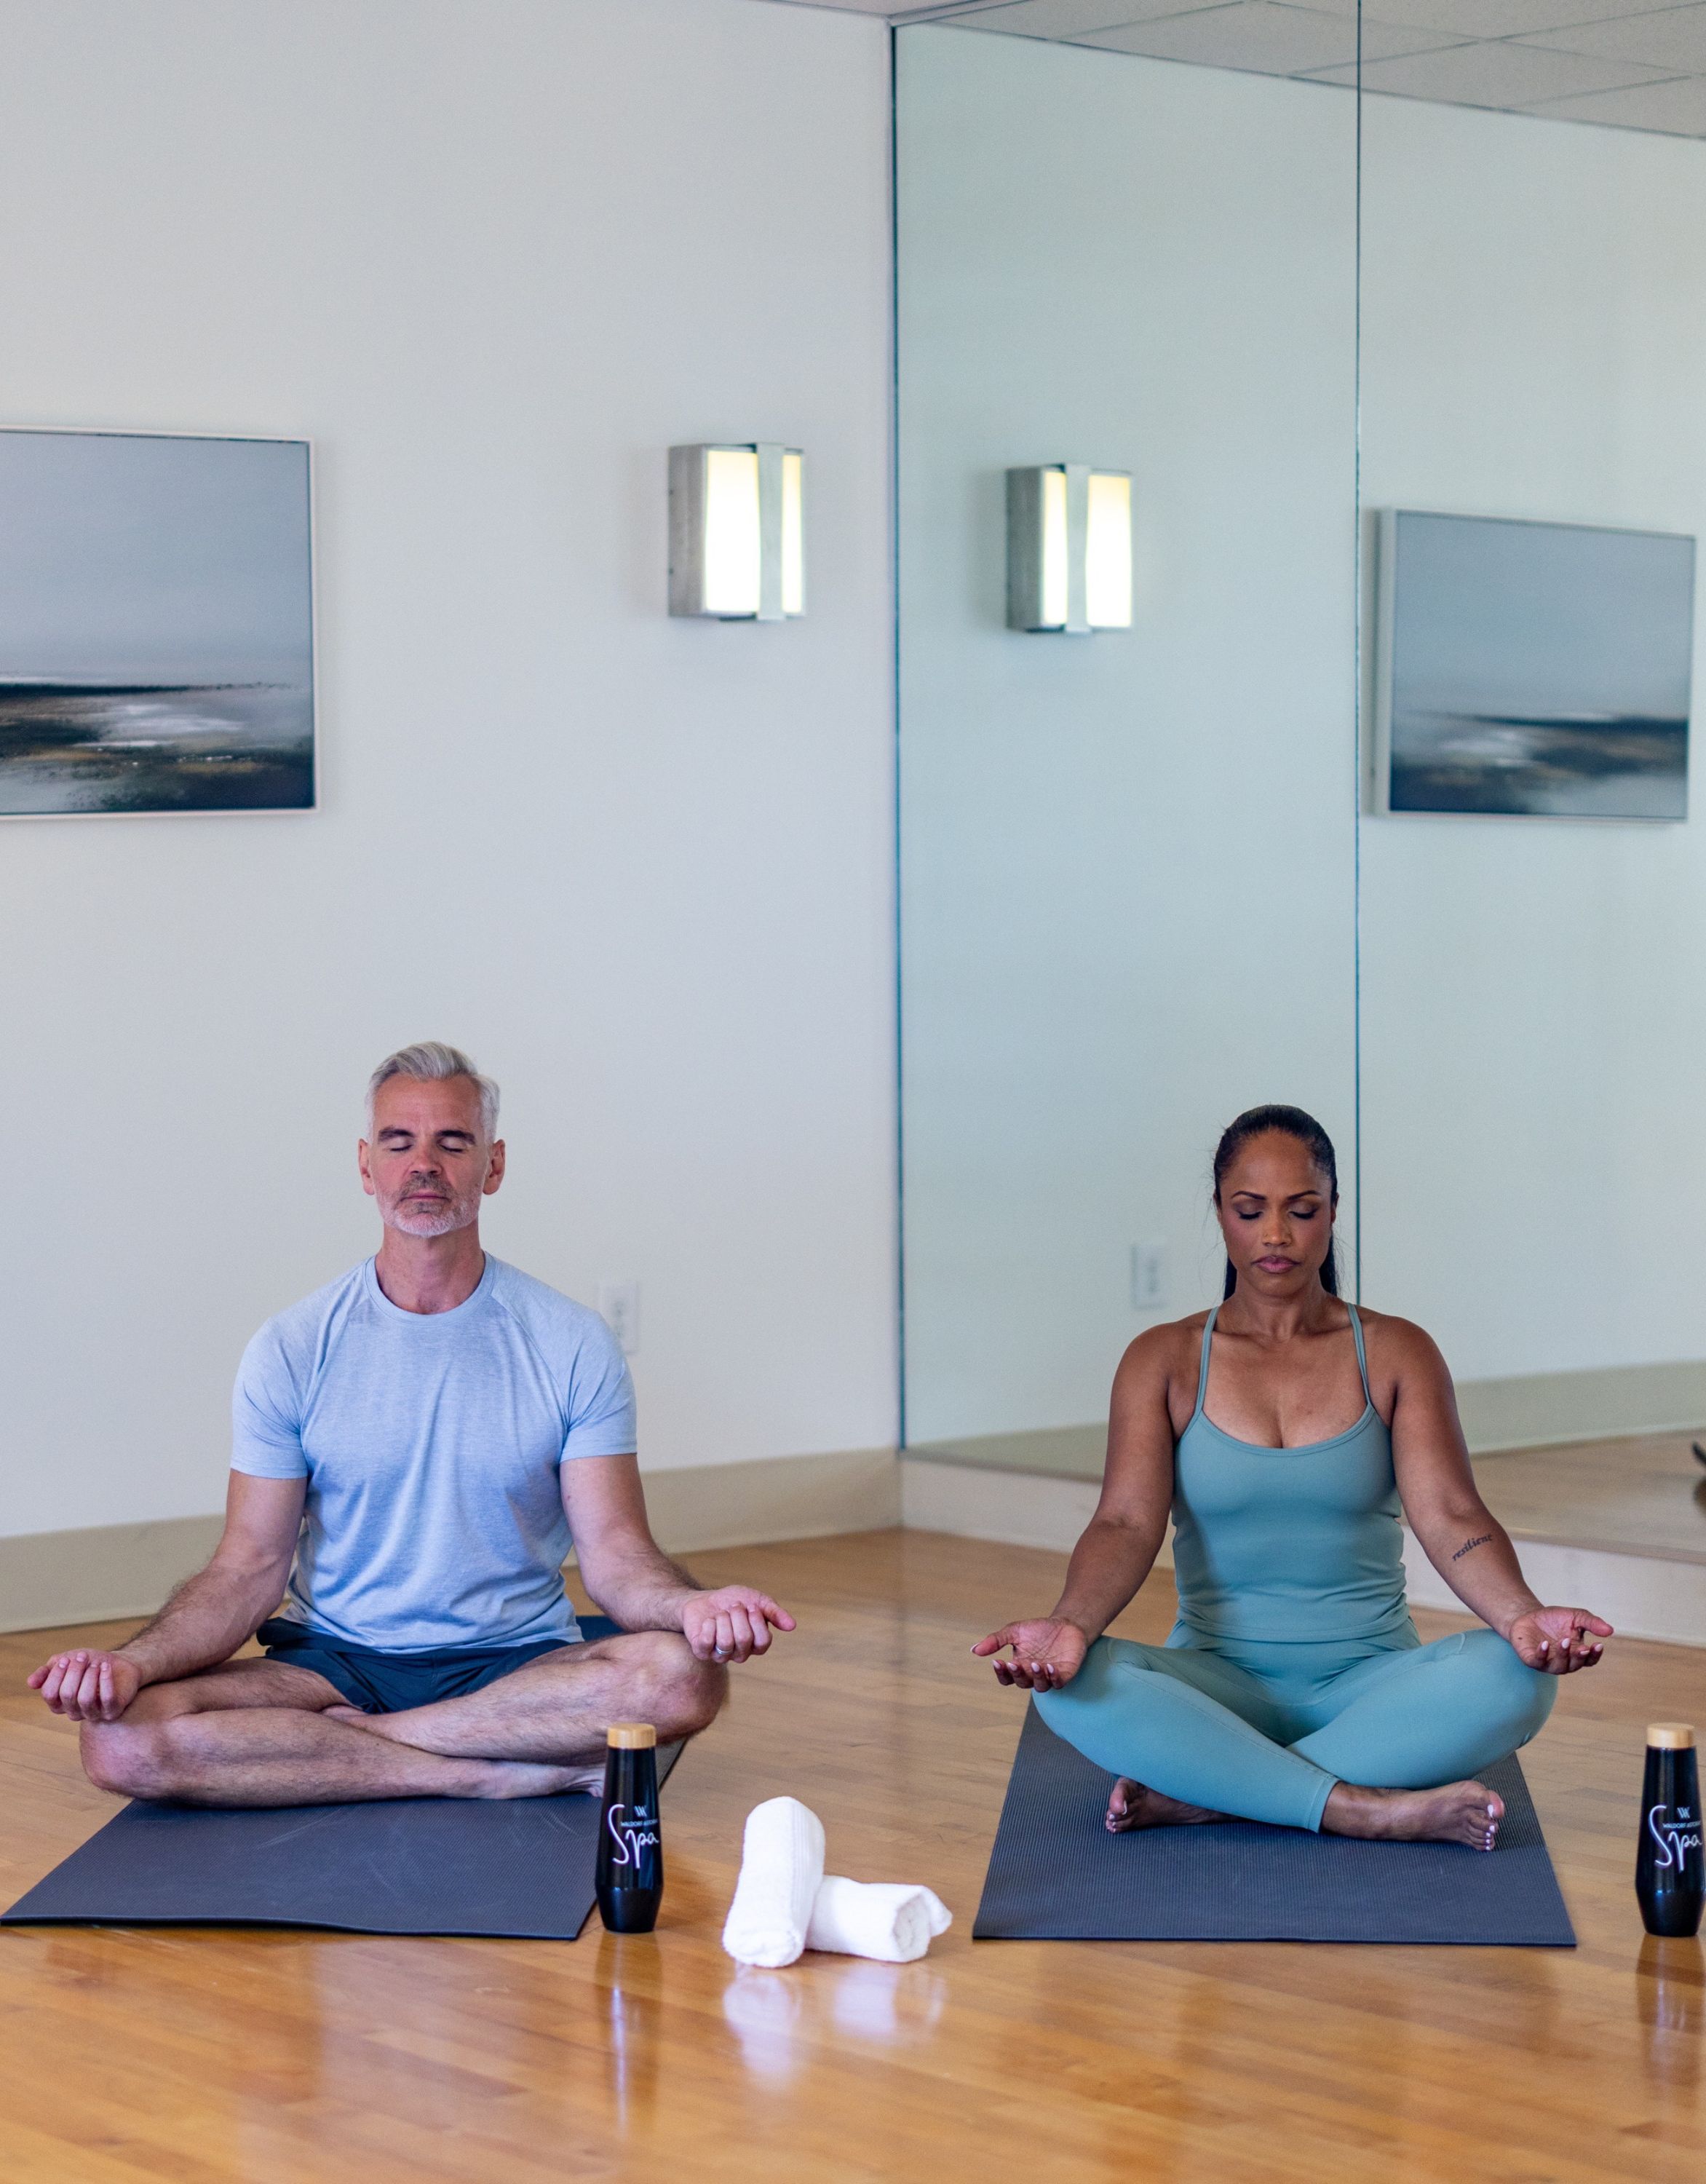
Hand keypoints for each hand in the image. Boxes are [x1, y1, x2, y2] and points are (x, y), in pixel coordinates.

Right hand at [28, 1649, 142, 1721]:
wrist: (119, 1665)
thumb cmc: (89, 1665)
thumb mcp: (65, 1663)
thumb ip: (47, 1671)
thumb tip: (30, 1683)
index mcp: (59, 1703)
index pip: (49, 1694)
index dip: (56, 1675)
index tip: (67, 1658)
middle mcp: (74, 1712)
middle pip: (67, 1695)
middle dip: (75, 1671)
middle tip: (83, 1657)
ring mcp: (93, 1714)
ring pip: (85, 1699)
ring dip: (90, 1676)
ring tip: (96, 1664)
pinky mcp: (112, 1712)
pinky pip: (107, 1699)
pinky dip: (105, 1680)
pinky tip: (106, 1668)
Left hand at [681, 1586, 795, 1663]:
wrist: (704, 1599)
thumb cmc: (732, 1601)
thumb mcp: (757, 1600)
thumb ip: (774, 1612)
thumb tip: (792, 1626)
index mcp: (756, 1644)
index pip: (763, 1641)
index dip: (756, 1620)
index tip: (750, 1605)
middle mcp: (740, 1654)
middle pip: (744, 1639)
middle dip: (737, 1616)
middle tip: (733, 1607)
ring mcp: (721, 1655)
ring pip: (726, 1642)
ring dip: (722, 1619)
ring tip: (720, 1613)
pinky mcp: (702, 1652)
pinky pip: (707, 1642)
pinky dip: (709, 1625)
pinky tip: (709, 1621)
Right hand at [971, 1617, 1088, 1690]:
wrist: (1067, 1624)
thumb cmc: (1040, 1630)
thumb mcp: (1015, 1631)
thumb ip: (995, 1640)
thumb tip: (974, 1650)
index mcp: (1019, 1666)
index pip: (1007, 1678)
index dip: (1001, 1673)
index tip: (997, 1661)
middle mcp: (1033, 1674)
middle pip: (1022, 1682)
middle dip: (1017, 1674)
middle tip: (1014, 1663)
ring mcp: (1050, 1676)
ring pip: (1040, 1686)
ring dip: (1037, 1677)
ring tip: (1035, 1664)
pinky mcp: (1066, 1674)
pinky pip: (1059, 1682)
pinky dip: (1054, 1677)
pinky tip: (1050, 1667)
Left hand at [1508, 1605, 1612, 1673]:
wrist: (1528, 1615)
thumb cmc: (1554, 1619)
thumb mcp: (1575, 1617)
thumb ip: (1592, 1622)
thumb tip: (1610, 1630)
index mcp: (1576, 1654)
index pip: (1589, 1660)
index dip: (1595, 1655)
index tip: (1598, 1644)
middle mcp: (1564, 1662)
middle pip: (1575, 1665)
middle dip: (1579, 1656)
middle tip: (1581, 1647)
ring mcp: (1547, 1662)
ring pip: (1558, 1666)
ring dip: (1562, 1654)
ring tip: (1564, 1641)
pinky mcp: (1531, 1659)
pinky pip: (1537, 1661)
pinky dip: (1541, 1654)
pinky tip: (1544, 1644)